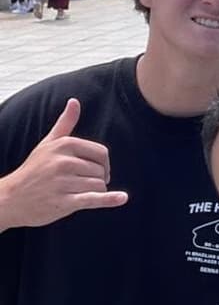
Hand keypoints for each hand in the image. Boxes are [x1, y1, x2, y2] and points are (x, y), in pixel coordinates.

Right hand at [0, 99, 127, 230]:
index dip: (103, 164)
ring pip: (99, 185)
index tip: (96, 170)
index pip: (102, 153)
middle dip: (97, 178)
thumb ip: (65, 123)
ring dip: (95, 191)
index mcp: (64, 145)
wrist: (10, 198)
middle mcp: (64, 162)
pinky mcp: (64, 202)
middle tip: (81, 183)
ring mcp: (63, 183)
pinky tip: (122, 198)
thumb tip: (75, 101)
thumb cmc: (34, 169)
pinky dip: (109, 199)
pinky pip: (93, 199)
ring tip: (76, 191)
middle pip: (101, 170)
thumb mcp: (48, 143)